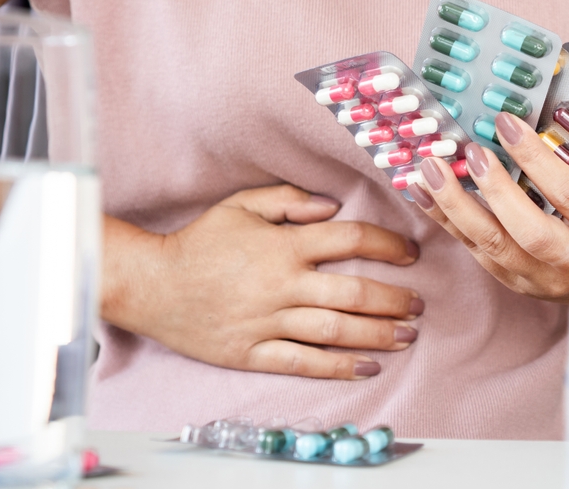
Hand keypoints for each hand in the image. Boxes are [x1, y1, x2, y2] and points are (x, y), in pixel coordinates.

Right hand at [102, 184, 423, 379]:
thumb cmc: (198, 241)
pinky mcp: (252, 353)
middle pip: (352, 293)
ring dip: (377, 334)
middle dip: (393, 300)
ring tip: (407, 335)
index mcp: (282, 245)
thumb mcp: (240, 205)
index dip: (386, 246)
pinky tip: (366, 365)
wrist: (150, 284)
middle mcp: (281, 285)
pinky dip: (337, 366)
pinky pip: (302, 363)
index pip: (349, 240)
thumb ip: (288, 201)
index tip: (409, 254)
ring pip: (334, 331)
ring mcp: (267, 322)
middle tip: (418, 304)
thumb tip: (333, 206)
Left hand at [408, 112, 568, 300]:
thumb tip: (513, 113)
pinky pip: (475, 251)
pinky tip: (422, 192)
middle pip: (530, 232)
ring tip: (430, 170)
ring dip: (455, 207)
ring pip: (493, 248)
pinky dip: (446, 220)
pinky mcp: (516, 284)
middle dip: (495, 190)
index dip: (535, 157)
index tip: (506, 122)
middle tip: (470, 152)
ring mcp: (545, 280)